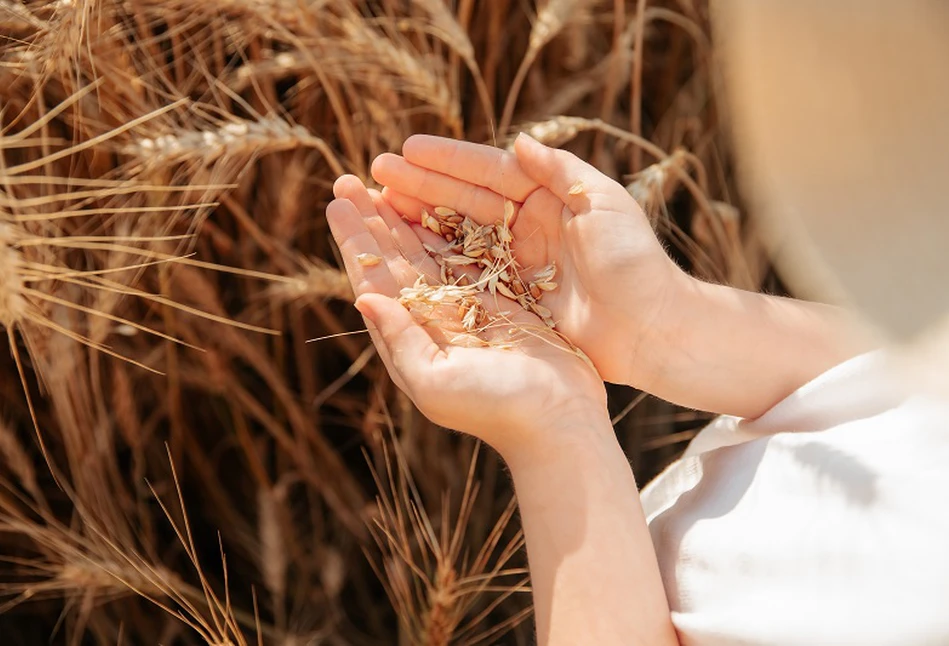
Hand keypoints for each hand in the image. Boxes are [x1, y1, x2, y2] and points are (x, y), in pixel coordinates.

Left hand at [326, 175, 609, 457]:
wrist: (558, 422)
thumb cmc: (495, 409)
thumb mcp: (434, 383)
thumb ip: (399, 341)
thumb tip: (362, 298)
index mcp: (412, 339)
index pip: (375, 281)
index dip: (355, 243)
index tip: (336, 204)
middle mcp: (434, 321)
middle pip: (396, 260)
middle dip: (372, 222)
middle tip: (348, 181)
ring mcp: (468, 309)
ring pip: (429, 253)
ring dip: (405, 220)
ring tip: (383, 184)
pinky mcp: (502, 301)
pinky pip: (471, 256)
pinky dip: (453, 229)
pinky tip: (439, 205)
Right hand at [369, 134, 686, 388]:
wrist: (652, 329)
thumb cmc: (634, 263)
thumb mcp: (604, 204)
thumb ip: (562, 171)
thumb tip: (520, 141)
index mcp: (550, 197)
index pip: (489, 172)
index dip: (447, 161)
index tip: (405, 151)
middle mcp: (528, 226)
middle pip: (464, 200)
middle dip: (420, 187)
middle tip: (374, 175)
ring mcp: (517, 263)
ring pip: (457, 235)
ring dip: (418, 221)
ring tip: (376, 208)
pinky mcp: (512, 298)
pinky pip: (465, 274)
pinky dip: (434, 262)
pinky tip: (402, 253)